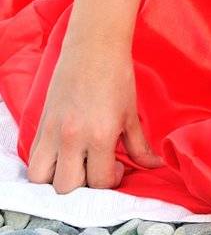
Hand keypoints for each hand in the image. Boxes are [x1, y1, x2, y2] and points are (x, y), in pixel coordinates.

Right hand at [26, 40, 165, 192]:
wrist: (94, 47)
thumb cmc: (116, 77)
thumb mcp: (131, 115)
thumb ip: (140, 146)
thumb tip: (154, 165)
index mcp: (100, 135)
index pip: (98, 181)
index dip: (110, 180)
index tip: (116, 166)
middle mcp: (72, 137)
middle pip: (67, 186)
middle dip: (83, 184)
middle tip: (95, 166)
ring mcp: (53, 131)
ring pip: (41, 177)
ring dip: (57, 178)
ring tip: (74, 164)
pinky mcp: (41, 123)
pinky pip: (33, 157)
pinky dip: (45, 163)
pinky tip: (63, 153)